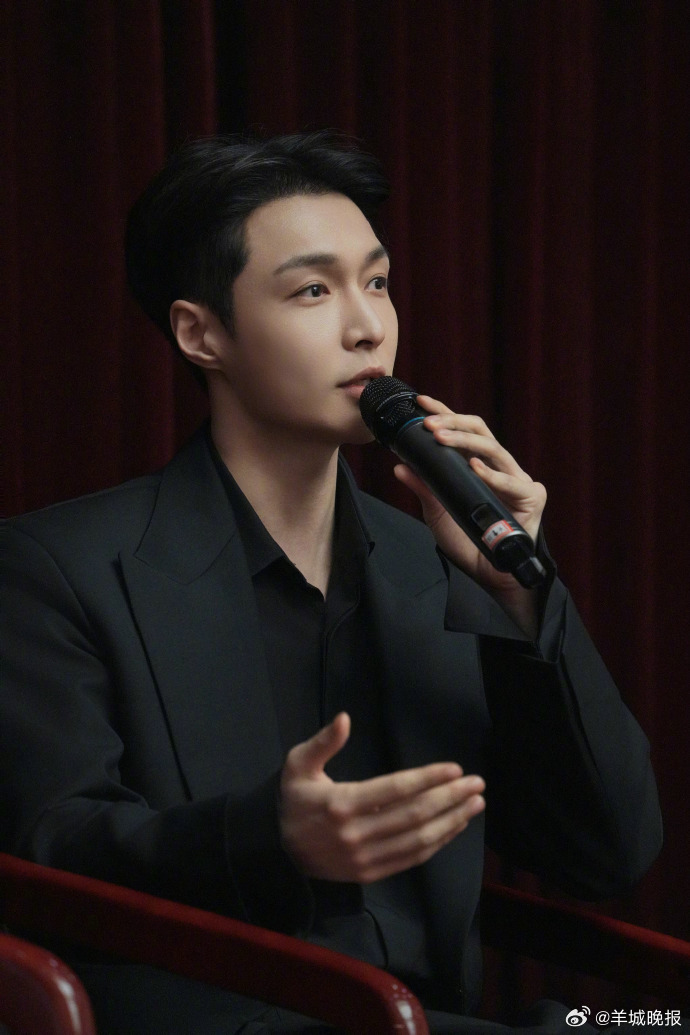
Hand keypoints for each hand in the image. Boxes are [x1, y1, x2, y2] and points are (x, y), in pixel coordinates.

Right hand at [280, 713, 484, 882]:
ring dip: (452, 821)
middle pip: (414, 815)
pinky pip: (411, 859)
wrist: (277, 852)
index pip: (395, 790)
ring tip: (474, 804)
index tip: (454, 768)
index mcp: (341, 803)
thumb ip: (322, 742)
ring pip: (418, 840)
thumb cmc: (293, 801)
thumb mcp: (297, 765)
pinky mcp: (370, 873)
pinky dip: (438, 843)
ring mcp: (365, 858)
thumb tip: (344, 718)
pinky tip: (454, 826)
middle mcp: (356, 833)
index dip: (428, 778)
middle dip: (450, 797)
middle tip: (476, 783)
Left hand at [393, 396, 546, 632]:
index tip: (421, 402)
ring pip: (493, 448)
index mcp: (481, 467)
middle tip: (427, 423)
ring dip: (464, 440)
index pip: (464, 432)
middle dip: (453, 422)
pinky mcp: (532, 498)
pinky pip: (511, 482)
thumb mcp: (438, 513)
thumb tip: (399, 466)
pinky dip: (491, 474)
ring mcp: (518, 481)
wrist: (492, 577)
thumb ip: (423, 489)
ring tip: (440, 436)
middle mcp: (500, 468)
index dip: (445, 414)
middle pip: (481, 432)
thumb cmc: (470, 543)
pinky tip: (474, 467)